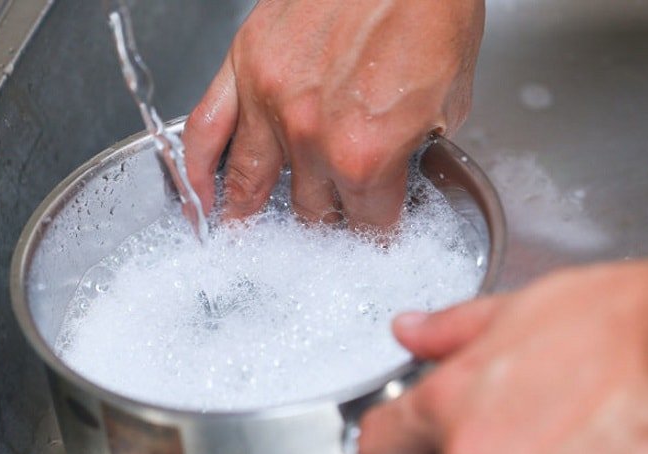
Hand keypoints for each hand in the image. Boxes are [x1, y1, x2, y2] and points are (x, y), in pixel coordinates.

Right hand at [183, 0, 484, 228]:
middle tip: (326, 223)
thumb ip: (416, 150)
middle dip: (324, 223)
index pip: (367, 225)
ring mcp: (269, 101)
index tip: (373, 237)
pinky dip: (196, 171)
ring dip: (247, 218)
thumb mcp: (451, 102)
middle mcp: (311, 137)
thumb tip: (400, 167)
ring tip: (241, 236)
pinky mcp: (243, 65)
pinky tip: (197, 197)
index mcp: (367, 154)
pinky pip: (204, 130)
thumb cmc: (435, 10)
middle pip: (309, 212)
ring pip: (248, 184)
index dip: (375, 235)